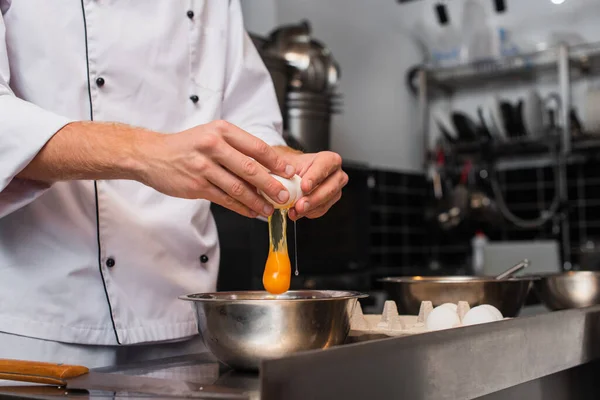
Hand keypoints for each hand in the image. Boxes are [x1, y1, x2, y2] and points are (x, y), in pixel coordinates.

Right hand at [137, 120, 295, 217]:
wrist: (151, 155)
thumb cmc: (187, 146)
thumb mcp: (211, 135)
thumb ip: (236, 148)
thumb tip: (267, 167)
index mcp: (221, 130)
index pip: (256, 147)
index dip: (276, 162)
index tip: (289, 172)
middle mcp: (213, 146)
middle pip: (250, 169)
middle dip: (271, 185)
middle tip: (285, 195)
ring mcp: (203, 167)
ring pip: (238, 187)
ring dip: (257, 201)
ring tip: (269, 209)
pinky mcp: (196, 185)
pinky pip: (225, 199)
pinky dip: (241, 207)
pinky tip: (251, 212)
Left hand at [280, 150, 347, 219]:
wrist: (293, 175)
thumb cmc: (293, 166)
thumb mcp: (287, 161)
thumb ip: (285, 167)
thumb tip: (283, 175)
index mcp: (329, 159)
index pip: (325, 166)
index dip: (315, 177)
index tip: (304, 187)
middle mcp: (336, 174)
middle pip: (330, 188)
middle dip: (313, 198)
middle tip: (299, 205)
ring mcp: (335, 190)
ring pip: (326, 202)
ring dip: (310, 208)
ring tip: (295, 210)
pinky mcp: (329, 202)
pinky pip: (321, 210)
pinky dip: (308, 212)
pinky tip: (297, 212)